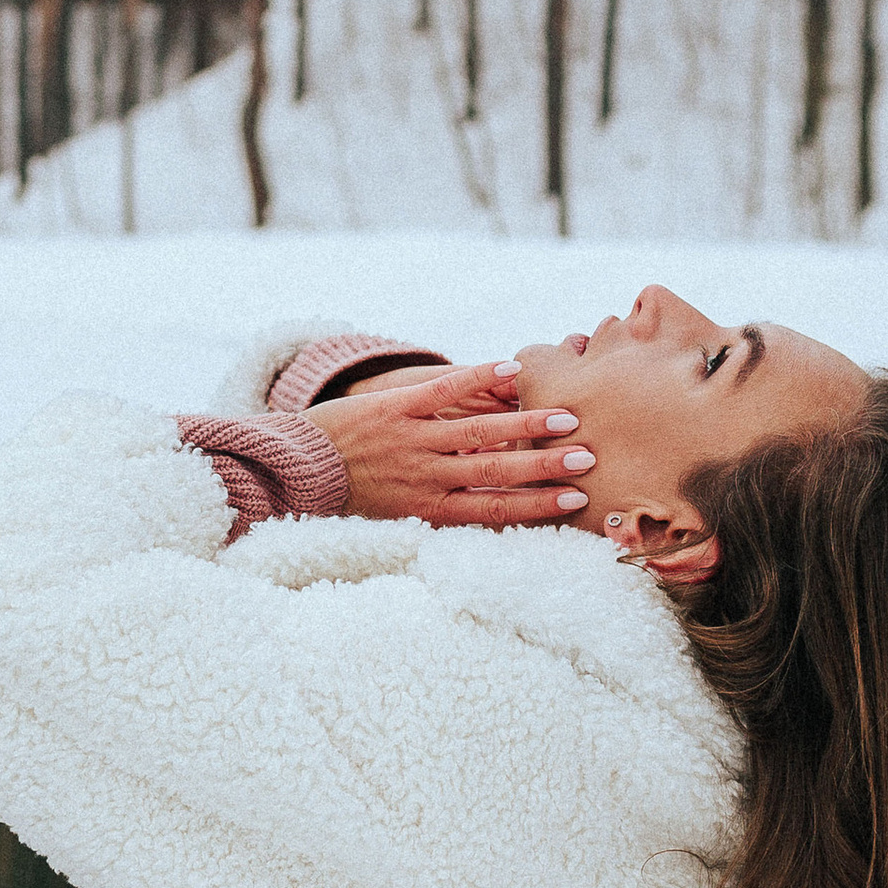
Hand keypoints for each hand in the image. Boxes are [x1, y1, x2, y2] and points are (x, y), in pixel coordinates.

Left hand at [305, 359, 594, 529]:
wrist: (301, 468)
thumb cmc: (356, 497)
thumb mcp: (399, 518)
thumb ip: (444, 515)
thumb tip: (494, 520)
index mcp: (429, 507)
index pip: (492, 509)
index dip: (535, 506)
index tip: (573, 500)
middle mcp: (426, 475)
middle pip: (495, 470)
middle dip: (543, 466)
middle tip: (586, 458)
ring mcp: (412, 438)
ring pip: (478, 431)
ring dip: (524, 423)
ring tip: (565, 418)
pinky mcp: (396, 406)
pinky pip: (443, 389)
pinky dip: (478, 377)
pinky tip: (512, 368)